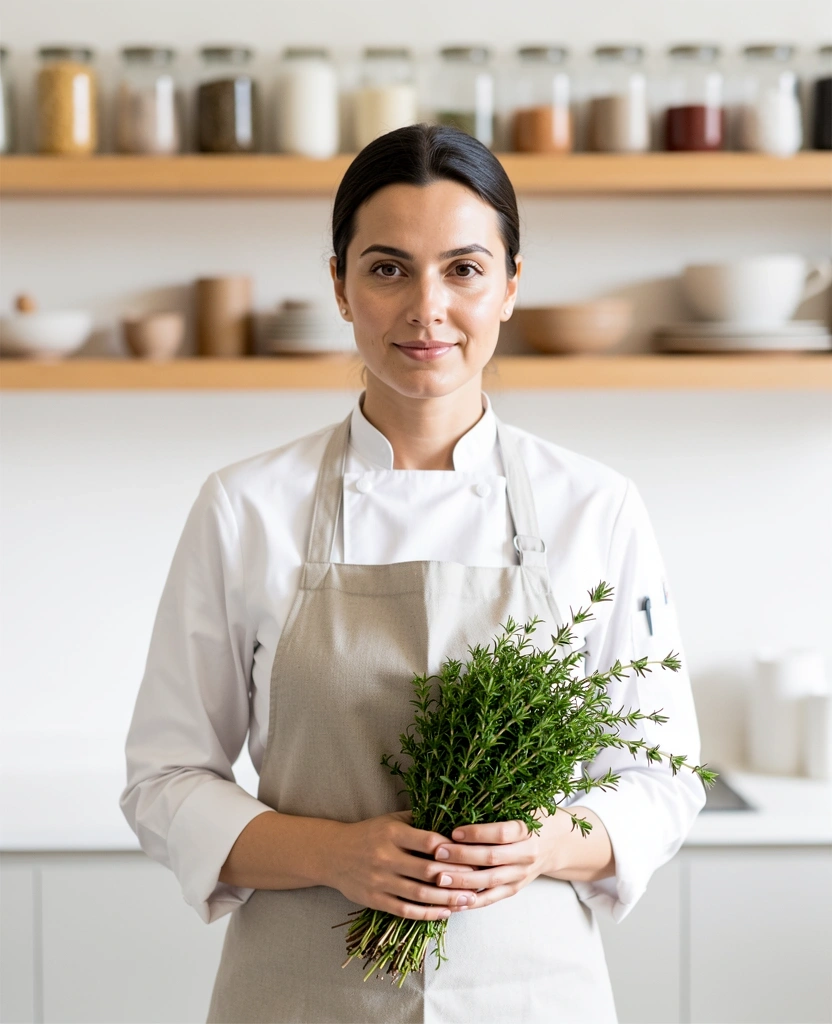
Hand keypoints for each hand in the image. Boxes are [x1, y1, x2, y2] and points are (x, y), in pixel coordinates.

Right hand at [326, 810, 480, 920]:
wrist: (332, 854)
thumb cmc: (368, 834)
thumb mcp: (390, 820)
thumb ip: (418, 820)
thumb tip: (452, 821)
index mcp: (392, 833)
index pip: (428, 842)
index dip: (453, 850)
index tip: (473, 854)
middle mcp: (386, 857)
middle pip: (428, 871)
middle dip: (456, 878)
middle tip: (479, 881)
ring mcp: (380, 881)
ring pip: (420, 894)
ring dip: (447, 899)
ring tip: (468, 901)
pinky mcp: (375, 900)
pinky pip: (406, 910)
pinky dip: (427, 914)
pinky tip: (445, 913)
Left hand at [431, 814, 566, 909]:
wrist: (558, 843)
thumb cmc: (533, 818)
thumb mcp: (523, 806)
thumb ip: (499, 807)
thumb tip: (462, 801)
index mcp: (527, 830)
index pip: (501, 834)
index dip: (477, 833)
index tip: (454, 832)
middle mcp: (526, 854)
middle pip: (492, 858)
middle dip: (462, 857)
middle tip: (438, 853)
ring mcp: (521, 874)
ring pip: (490, 880)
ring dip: (463, 881)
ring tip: (439, 879)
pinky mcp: (514, 889)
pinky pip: (492, 897)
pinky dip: (472, 901)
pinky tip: (453, 901)